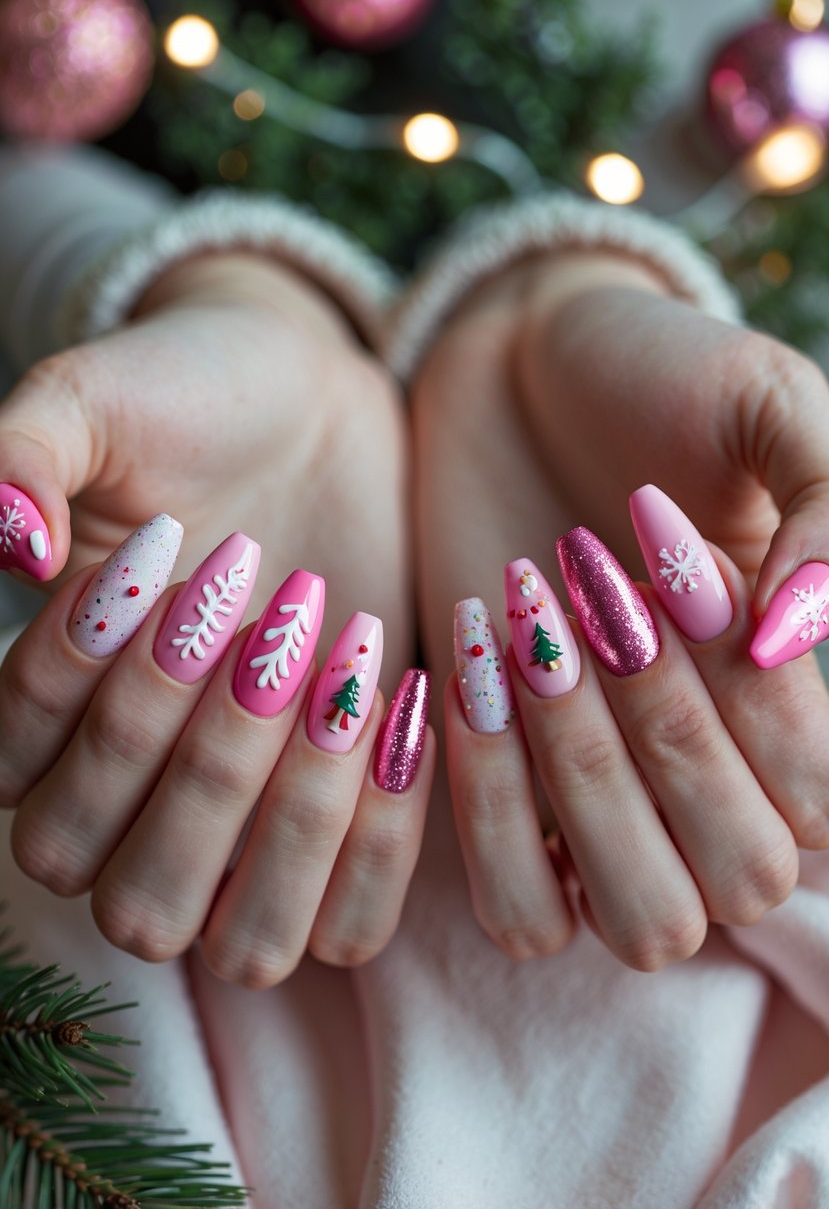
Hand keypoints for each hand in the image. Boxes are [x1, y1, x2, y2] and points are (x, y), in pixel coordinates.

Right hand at [0, 252, 433, 982]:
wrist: (315, 408)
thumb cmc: (191, 402)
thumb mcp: (95, 401)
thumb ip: (23, 457)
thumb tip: (11, 546)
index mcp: (44, 720)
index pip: (26, 771)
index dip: (97, 680)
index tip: (186, 545)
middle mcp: (134, 804)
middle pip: (132, 893)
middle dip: (206, 767)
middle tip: (274, 624)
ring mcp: (245, 835)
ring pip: (243, 943)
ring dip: (296, 821)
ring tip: (342, 671)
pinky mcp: (337, 833)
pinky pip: (349, 923)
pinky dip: (381, 841)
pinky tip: (404, 706)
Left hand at [412, 248, 828, 969]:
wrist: (517, 376)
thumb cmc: (657, 383)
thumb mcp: (767, 408)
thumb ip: (827, 511)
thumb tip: (792, 643)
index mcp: (801, 705)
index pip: (820, 803)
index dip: (761, 714)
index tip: (676, 572)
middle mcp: (719, 782)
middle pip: (737, 878)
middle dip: (665, 741)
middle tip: (597, 602)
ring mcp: (613, 809)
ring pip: (640, 920)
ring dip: (579, 784)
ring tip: (528, 638)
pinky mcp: (512, 806)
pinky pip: (521, 905)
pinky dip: (492, 809)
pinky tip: (466, 676)